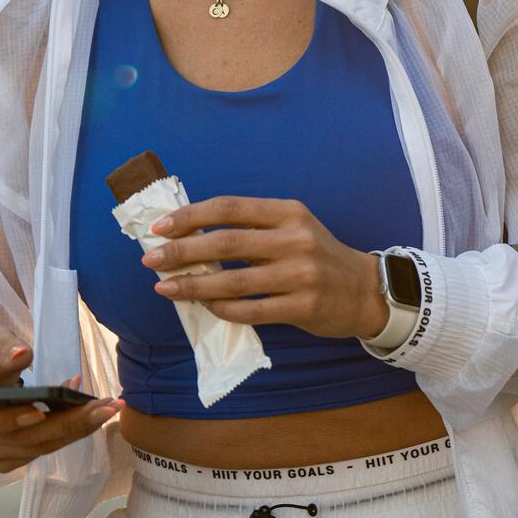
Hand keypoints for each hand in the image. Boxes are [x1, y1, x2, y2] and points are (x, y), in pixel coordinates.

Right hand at [0, 327, 121, 472]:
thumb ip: (6, 347)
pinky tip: (92, 413)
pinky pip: (44, 449)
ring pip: (40, 447)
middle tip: (105, 405)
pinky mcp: (12, 460)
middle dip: (68, 423)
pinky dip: (70, 432)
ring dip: (77, 428)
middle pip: (24, 439)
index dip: (10, 419)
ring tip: (108, 407)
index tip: (41, 410)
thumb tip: (23, 355)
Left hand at [141, 196, 389, 339]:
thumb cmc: (318, 256)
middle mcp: (295, 238)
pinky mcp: (303, 307)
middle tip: (153, 259)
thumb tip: (191, 235)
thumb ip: (252, 228)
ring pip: (233, 281)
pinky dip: (222, 308)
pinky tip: (204, 306)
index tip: (160, 227)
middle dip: (182, 250)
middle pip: (226, 243)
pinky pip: (251, 310)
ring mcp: (301, 274)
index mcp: (287, 212)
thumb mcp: (292, 228)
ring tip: (165, 287)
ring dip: (194, 285)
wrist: (365, 290)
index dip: (190, 216)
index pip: (229, 208)